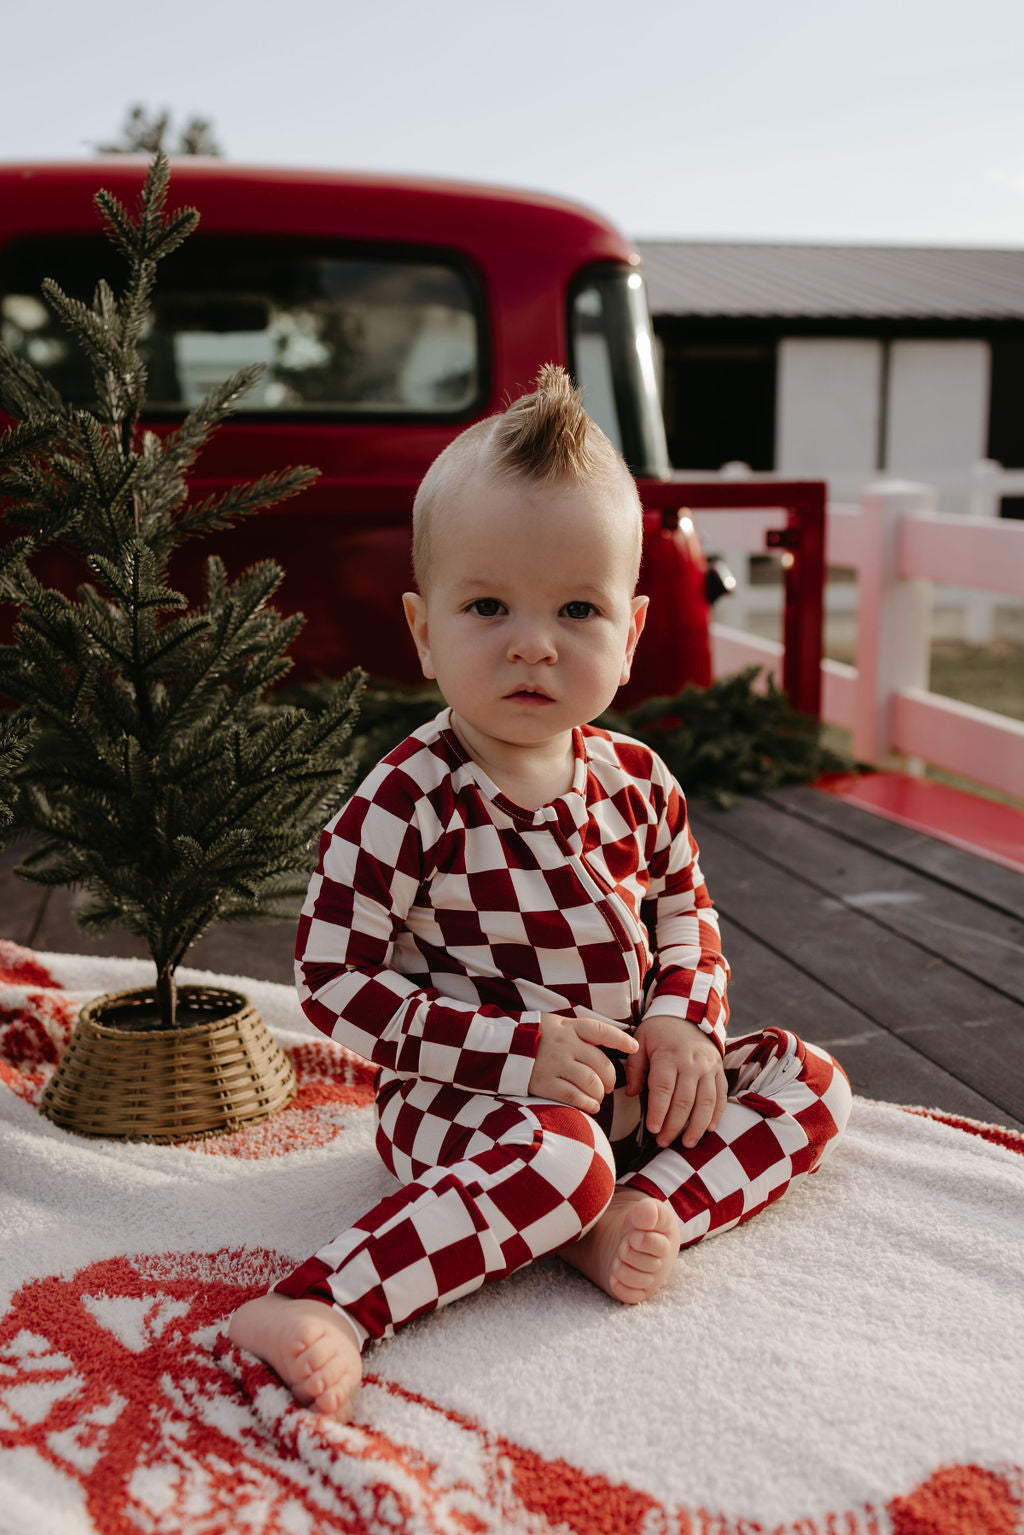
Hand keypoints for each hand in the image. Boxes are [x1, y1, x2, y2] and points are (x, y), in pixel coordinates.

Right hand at [529, 1013, 638, 1112]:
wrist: (500, 1048)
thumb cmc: (534, 1037)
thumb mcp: (557, 1025)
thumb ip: (579, 1033)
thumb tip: (607, 1043)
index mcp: (570, 1027)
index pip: (601, 1031)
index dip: (621, 1039)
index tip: (634, 1047)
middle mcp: (565, 1045)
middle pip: (601, 1063)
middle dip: (611, 1078)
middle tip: (610, 1086)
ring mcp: (555, 1064)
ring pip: (590, 1082)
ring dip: (600, 1093)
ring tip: (599, 1097)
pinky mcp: (544, 1083)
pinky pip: (573, 1096)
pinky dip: (587, 1104)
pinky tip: (590, 1106)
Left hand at [625, 1015, 726, 1149]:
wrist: (687, 1013)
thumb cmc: (659, 1030)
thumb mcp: (641, 1041)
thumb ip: (635, 1068)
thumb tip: (632, 1094)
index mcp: (668, 1056)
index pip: (663, 1089)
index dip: (658, 1112)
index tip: (653, 1130)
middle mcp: (691, 1063)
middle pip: (684, 1100)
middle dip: (674, 1125)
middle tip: (663, 1143)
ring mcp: (708, 1067)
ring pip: (706, 1102)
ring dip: (697, 1126)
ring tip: (687, 1144)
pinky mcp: (719, 1070)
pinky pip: (721, 1095)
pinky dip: (717, 1114)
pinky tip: (709, 1130)